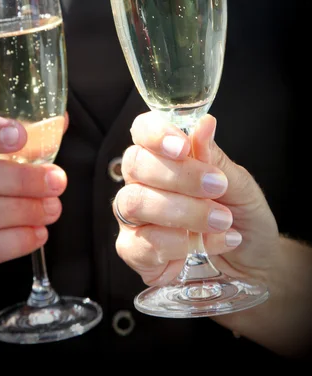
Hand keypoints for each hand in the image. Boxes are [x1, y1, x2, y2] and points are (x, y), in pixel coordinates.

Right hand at [113, 112, 279, 317]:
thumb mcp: (240, 185)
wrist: (254, 264)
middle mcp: (142, 181)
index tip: (183, 147)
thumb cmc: (243, 216)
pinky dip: (175, 244)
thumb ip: (215, 159)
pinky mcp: (134, 251)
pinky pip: (139, 243)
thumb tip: (204, 125)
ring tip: (220, 220)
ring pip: (134, 203)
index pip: (142, 130)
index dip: (156, 133)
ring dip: (181, 211)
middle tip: (217, 187)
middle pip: (135, 164)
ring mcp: (134, 217)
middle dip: (178, 176)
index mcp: (164, 156)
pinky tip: (200, 246)